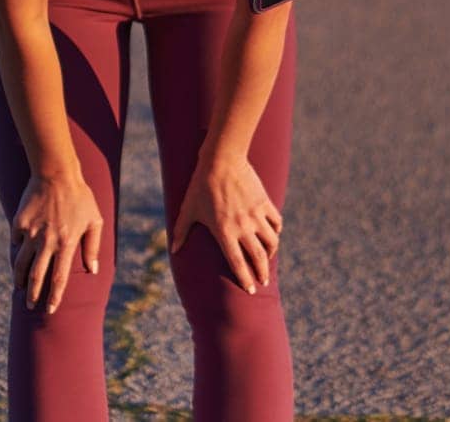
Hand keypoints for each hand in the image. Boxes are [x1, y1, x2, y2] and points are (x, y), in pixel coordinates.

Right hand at [11, 170, 102, 313]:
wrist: (56, 173)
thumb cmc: (80, 197)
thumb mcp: (95, 220)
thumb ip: (93, 246)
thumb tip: (92, 270)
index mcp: (67, 243)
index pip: (59, 278)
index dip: (54, 296)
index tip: (50, 310)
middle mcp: (47, 241)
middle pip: (37, 276)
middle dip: (32, 295)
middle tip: (30, 306)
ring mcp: (31, 233)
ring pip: (21, 263)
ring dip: (20, 278)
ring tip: (20, 287)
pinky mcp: (19, 223)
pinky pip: (15, 243)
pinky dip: (16, 252)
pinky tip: (18, 258)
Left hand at [170, 154, 282, 293]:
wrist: (221, 160)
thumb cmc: (201, 185)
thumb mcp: (188, 209)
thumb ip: (181, 231)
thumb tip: (174, 250)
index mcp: (224, 231)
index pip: (237, 263)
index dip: (244, 279)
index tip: (250, 290)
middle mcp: (243, 226)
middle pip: (258, 257)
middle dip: (262, 272)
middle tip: (264, 281)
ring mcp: (255, 215)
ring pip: (271, 241)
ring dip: (271, 253)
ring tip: (268, 259)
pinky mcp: (264, 203)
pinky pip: (276, 222)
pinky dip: (276, 231)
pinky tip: (273, 234)